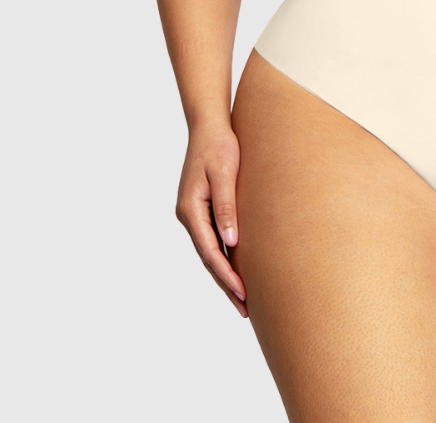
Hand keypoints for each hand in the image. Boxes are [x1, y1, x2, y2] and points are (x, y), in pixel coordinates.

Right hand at [176, 120, 247, 318]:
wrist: (209, 125)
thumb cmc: (219, 145)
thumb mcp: (224, 173)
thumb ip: (226, 206)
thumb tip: (231, 242)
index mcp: (190, 209)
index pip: (210, 252)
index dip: (226, 275)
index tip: (243, 294)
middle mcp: (189, 215)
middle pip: (208, 258)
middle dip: (226, 284)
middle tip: (246, 310)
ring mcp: (194, 213)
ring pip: (210, 251)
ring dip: (225, 274)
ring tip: (243, 299)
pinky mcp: (202, 208)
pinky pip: (213, 239)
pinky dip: (224, 256)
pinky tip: (236, 268)